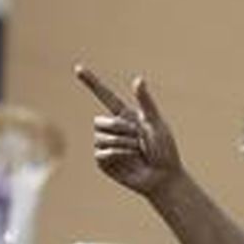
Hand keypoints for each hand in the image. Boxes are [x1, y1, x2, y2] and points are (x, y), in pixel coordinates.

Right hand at [76, 64, 182, 197]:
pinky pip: (101, 153)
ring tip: (138, 151)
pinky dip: (117, 155)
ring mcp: (107, 145)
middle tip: (139, 139)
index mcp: (126, 116)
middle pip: (100, 121)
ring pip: (100, 138)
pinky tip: (130, 160)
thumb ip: (146, 103)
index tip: (78, 68)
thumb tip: (138, 79)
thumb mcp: (157, 124)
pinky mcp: (104, 162)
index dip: (91, 82)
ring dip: (122, 144)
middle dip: (120, 129)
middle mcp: (114, 129)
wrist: (164, 176)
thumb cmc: (165, 151)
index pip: (104, 96)